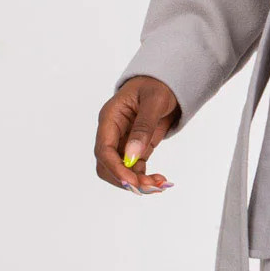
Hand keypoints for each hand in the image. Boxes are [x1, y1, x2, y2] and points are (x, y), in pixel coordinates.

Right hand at [96, 75, 180, 194]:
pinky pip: (134, 170)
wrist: (166, 83)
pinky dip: (145, 179)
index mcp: (110, 118)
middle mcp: (112, 132)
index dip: (115, 168)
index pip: (103, 149)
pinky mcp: (134, 149)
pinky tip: (160, 181)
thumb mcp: (154, 102)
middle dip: (126, 180)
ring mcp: (122, 142)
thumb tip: (132, 156)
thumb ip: (143, 128)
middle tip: (150, 187)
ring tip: (160, 184)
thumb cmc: (158, 86)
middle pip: (107, 166)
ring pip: (121, 172)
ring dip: (138, 183)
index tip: (132, 182)